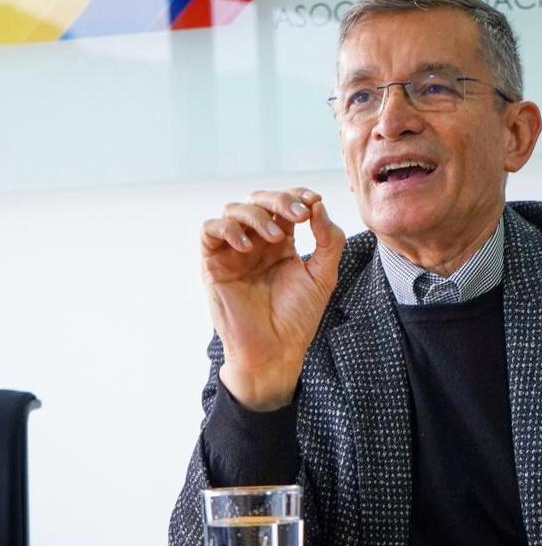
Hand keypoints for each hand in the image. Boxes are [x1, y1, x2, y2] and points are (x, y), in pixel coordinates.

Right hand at [201, 187, 345, 410]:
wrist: (275, 351)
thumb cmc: (298, 317)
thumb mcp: (323, 275)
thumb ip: (328, 239)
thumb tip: (318, 205)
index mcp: (281, 242)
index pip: (284, 204)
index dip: (297, 195)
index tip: (314, 202)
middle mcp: (256, 242)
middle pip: (259, 200)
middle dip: (279, 200)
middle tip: (298, 215)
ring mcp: (233, 251)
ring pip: (233, 209)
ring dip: (256, 215)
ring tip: (275, 237)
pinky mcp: (213, 263)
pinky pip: (209, 230)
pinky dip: (227, 229)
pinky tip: (248, 245)